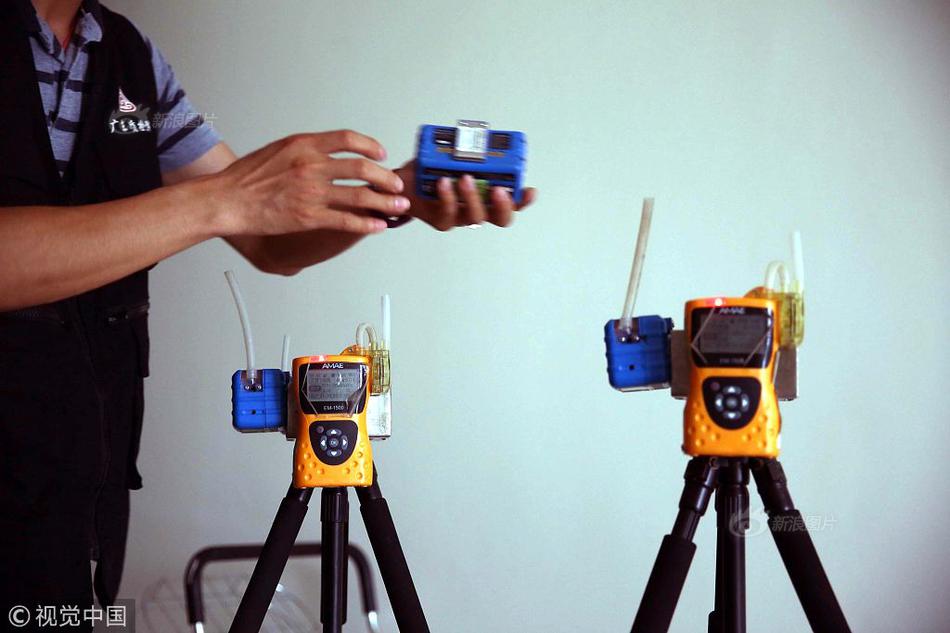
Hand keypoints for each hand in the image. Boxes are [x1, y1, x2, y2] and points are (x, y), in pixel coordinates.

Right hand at [210, 130, 409, 236]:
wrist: (227, 199)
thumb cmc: (248, 176)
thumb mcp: (279, 149)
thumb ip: (307, 149)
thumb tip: (331, 153)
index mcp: (304, 144)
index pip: (347, 139)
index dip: (370, 146)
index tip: (381, 154)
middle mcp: (310, 165)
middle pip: (361, 168)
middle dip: (386, 177)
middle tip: (397, 185)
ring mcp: (311, 192)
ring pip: (359, 196)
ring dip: (384, 202)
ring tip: (399, 206)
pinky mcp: (308, 217)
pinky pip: (346, 220)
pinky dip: (366, 224)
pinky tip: (378, 226)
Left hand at [395, 161, 536, 230]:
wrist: (405, 182)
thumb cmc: (432, 168)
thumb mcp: (452, 155)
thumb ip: (467, 149)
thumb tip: (474, 135)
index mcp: (488, 195)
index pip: (513, 202)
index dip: (523, 200)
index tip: (530, 190)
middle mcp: (478, 208)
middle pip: (501, 218)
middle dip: (504, 205)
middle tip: (498, 189)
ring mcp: (461, 217)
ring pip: (476, 217)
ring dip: (473, 198)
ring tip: (465, 179)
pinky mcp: (441, 220)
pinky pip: (448, 216)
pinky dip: (447, 198)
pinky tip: (443, 183)